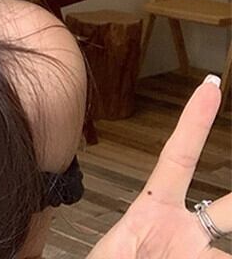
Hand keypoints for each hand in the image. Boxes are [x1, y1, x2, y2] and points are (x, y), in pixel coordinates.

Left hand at [88, 75, 230, 257]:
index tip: (210, 87)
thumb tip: (146, 249)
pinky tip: (211, 258)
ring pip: (229, 250)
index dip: (194, 123)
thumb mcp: (110, 257)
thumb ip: (123, 251)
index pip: (178, 157)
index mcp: (155, 209)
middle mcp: (187, 230)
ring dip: (221, 253)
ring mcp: (200, 252)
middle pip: (231, 206)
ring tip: (187, 250)